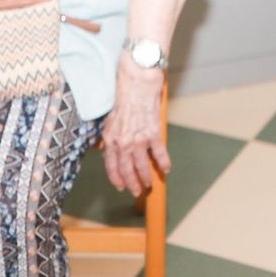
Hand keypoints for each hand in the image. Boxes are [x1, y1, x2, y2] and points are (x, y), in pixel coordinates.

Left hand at [101, 60, 168, 194]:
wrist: (137, 85)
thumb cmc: (123, 100)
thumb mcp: (109, 121)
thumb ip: (110, 138)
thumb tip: (109, 151)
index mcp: (110, 140)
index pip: (111, 167)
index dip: (117, 179)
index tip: (121, 187)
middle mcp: (123, 143)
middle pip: (127, 171)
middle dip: (132, 184)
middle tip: (137, 191)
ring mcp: (139, 140)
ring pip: (142, 167)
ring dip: (146, 178)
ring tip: (150, 184)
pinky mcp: (153, 135)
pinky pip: (159, 154)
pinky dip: (163, 163)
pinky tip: (166, 169)